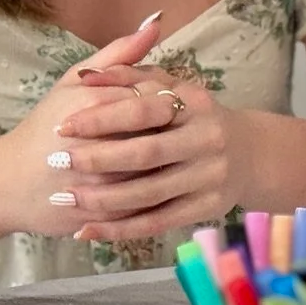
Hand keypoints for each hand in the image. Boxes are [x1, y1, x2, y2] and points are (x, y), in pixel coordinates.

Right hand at [0, 15, 167, 237]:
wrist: (7, 183)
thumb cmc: (44, 127)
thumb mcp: (74, 82)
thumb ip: (119, 54)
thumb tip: (156, 22)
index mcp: (94, 106)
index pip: (153, 99)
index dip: (170, 101)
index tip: (174, 104)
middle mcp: (98, 145)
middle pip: (159, 137)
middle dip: (175, 137)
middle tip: (182, 134)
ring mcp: (99, 184)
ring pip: (155, 176)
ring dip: (172, 169)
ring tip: (176, 160)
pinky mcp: (100, 215)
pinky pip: (144, 208)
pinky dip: (159, 199)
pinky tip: (165, 189)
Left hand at [52, 63, 244, 242]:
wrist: (248, 155)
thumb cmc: (193, 118)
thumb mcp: (171, 87)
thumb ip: (131, 75)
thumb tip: (89, 76)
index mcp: (195, 104)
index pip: (143, 109)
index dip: (101, 117)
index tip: (63, 125)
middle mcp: (207, 139)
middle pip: (146, 153)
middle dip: (98, 158)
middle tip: (57, 161)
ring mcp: (209, 177)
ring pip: (149, 193)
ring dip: (103, 199)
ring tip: (65, 198)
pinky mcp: (206, 208)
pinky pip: (157, 222)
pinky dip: (120, 229)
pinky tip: (87, 230)